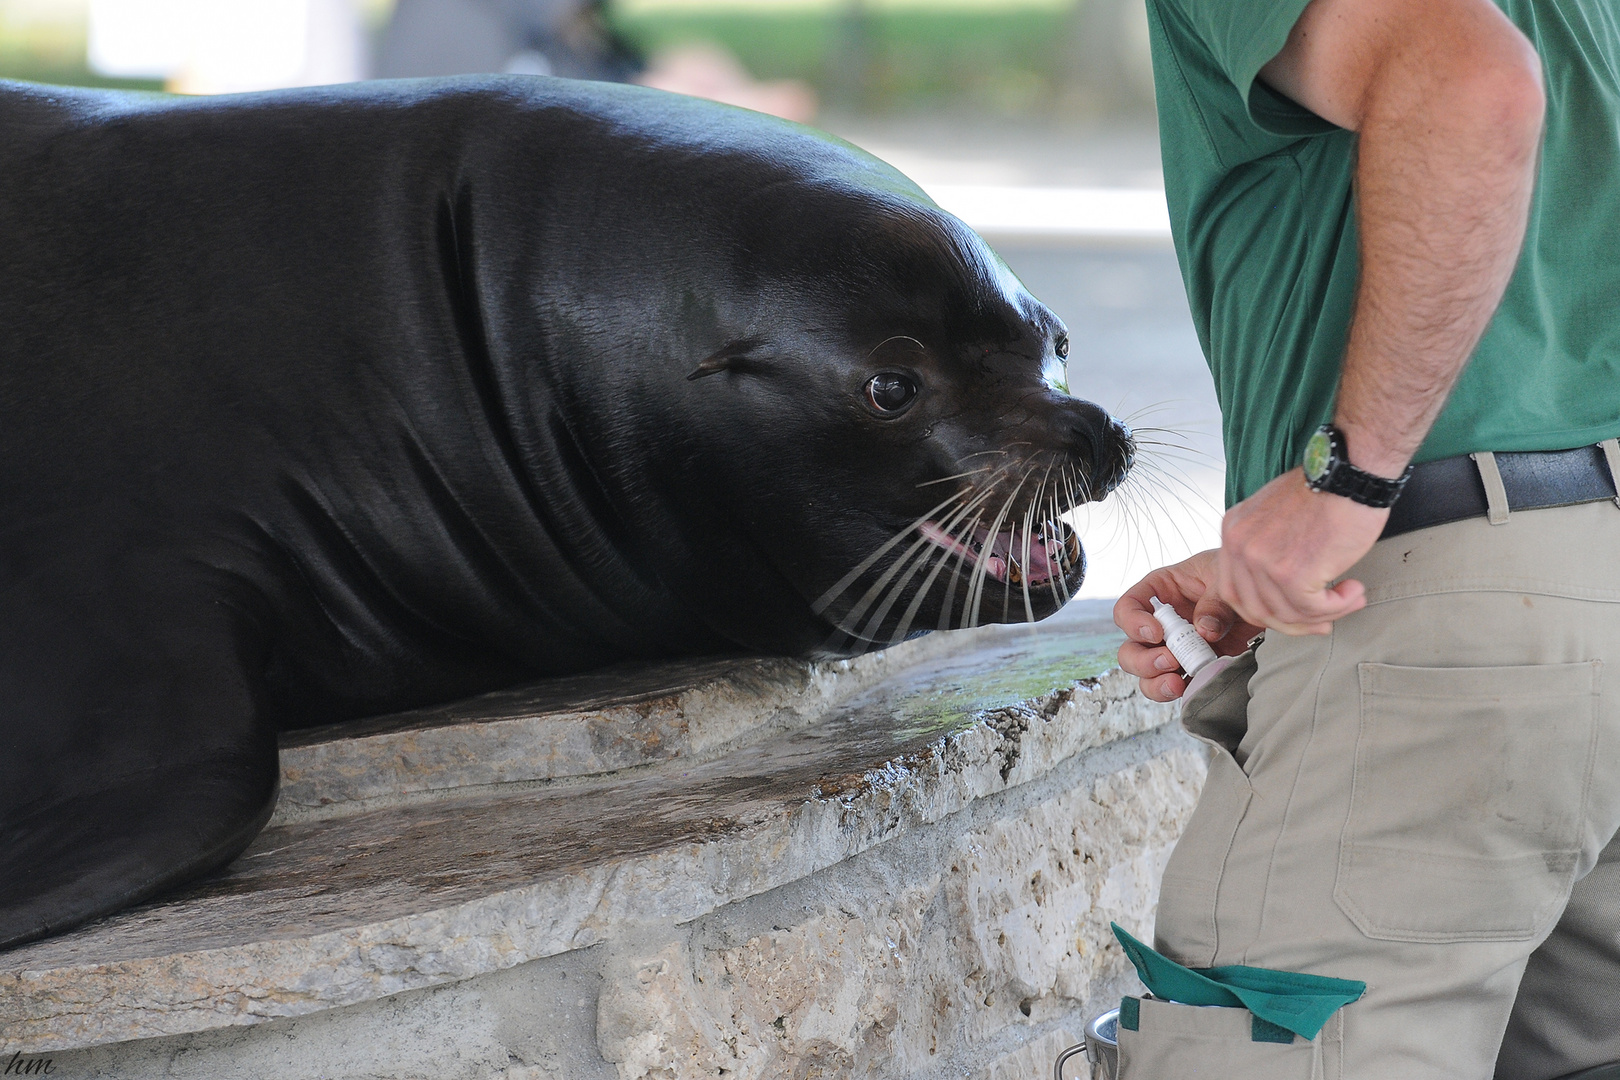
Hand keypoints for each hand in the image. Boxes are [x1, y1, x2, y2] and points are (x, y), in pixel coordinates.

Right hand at [1114, 550, 1262, 701]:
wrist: (1271, 601)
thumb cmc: (1244, 576)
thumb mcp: (1229, 580)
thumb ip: (1216, 602)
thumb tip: (1204, 631)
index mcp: (1163, 591)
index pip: (1128, 606)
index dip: (1133, 622)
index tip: (1156, 633)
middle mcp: (1163, 623)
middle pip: (1130, 647)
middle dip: (1143, 660)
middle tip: (1170, 660)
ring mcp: (1176, 648)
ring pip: (1146, 672)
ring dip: (1154, 681)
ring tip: (1176, 683)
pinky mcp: (1193, 667)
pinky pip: (1173, 686)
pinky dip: (1176, 692)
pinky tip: (1191, 689)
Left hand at [1216, 467, 1387, 635]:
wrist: (1349, 471)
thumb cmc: (1324, 489)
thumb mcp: (1275, 515)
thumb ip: (1269, 549)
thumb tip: (1283, 592)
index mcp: (1233, 532)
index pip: (1234, 591)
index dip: (1264, 611)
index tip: (1292, 614)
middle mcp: (1240, 547)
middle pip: (1256, 609)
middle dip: (1293, 622)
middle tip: (1323, 620)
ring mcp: (1263, 561)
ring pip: (1287, 613)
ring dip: (1323, 614)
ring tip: (1349, 599)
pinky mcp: (1292, 573)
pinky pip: (1313, 609)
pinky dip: (1339, 607)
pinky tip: (1354, 592)